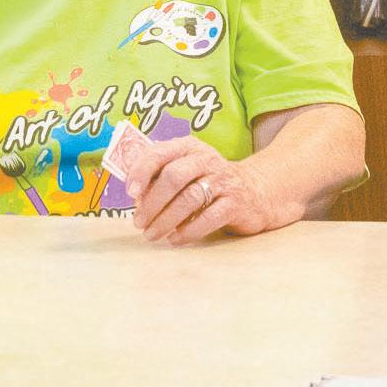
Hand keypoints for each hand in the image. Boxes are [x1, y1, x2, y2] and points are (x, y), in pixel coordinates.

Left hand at [123, 133, 288, 246]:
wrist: (256, 190)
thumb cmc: (210, 182)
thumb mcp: (188, 169)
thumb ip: (162, 176)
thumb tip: (136, 196)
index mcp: (189, 147)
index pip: (159, 153)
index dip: (141, 172)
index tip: (130, 192)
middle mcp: (207, 160)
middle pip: (173, 177)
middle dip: (152, 202)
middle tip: (139, 222)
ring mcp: (223, 181)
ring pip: (189, 199)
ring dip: (166, 220)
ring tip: (152, 234)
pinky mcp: (235, 203)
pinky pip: (208, 218)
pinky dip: (188, 231)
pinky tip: (176, 239)